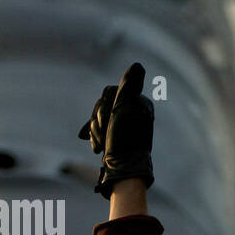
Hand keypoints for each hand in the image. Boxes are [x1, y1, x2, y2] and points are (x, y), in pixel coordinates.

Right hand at [77, 62, 153, 197]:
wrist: (122, 169)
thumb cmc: (125, 140)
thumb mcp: (125, 110)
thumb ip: (128, 87)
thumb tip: (138, 65)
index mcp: (138, 102)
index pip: (109, 91)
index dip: (105, 106)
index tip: (111, 119)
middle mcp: (133, 110)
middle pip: (102, 104)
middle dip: (99, 120)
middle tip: (106, 135)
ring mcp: (123, 124)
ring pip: (97, 117)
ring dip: (96, 131)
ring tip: (102, 145)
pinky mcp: (115, 135)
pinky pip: (97, 129)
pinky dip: (95, 137)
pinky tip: (98, 148)